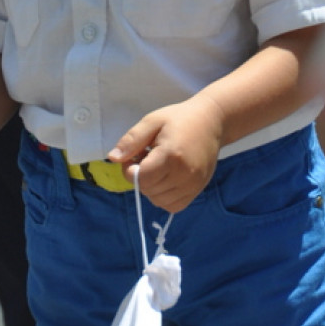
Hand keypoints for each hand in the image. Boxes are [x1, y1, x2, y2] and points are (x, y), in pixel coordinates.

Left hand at [108, 94, 224, 212]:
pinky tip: (165, 180)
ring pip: (159, 201)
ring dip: (151, 188)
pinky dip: (164, 197)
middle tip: (147, 158)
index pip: (141, 178)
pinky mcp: (198, 190)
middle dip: (140, 177)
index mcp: (171, 155)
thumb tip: (112, 158)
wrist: (211, 121)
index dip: (130, 169)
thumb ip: (131, 141)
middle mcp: (184, 174)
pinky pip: (174, 206)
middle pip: (148, 190)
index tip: (135, 155)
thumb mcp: (152, 122)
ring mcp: (193, 184)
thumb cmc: (179, 119)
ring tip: (157, 168)